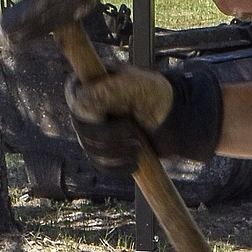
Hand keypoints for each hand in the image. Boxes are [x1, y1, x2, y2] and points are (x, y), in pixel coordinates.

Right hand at [65, 62, 223, 166]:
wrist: (177, 120)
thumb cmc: (158, 96)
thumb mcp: (136, 86)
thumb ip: (108, 89)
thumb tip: (81, 100)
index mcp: (91, 83)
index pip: (74, 100)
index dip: (88, 115)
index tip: (108, 119)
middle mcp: (88, 106)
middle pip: (83, 130)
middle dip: (108, 138)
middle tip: (132, 135)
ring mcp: (96, 129)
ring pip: (92, 150)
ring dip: (116, 154)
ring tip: (138, 147)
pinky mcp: (106, 149)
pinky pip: (102, 165)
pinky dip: (118, 167)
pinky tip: (134, 162)